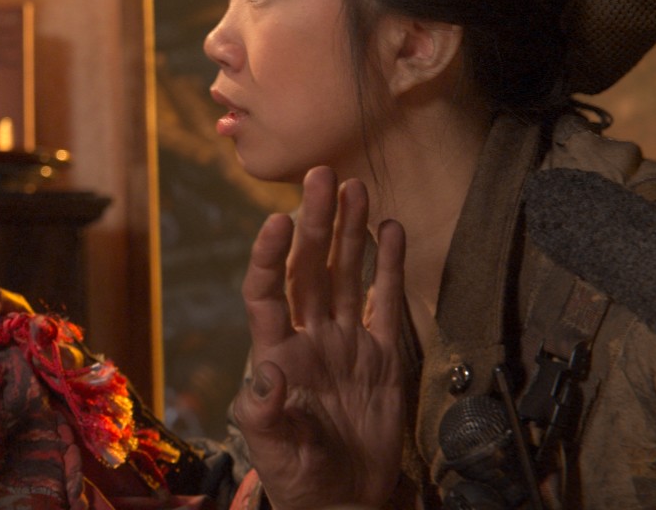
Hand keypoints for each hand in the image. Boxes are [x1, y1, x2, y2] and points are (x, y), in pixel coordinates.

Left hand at [231, 167, 406, 509]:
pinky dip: (388, 265)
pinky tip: (389, 228)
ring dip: (348, 232)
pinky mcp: (382, 354)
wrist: (345, 499)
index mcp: (277, 353)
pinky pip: (385, 300)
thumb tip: (266, 375)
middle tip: (323, 176)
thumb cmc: (300, 478)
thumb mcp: (273, 449)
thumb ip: (266, 412)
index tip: (278, 220)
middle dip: (314, 223)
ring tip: (355, 187)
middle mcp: (309, 337)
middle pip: (308, 268)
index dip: (269, 256)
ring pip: (345, 274)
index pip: (266, 291)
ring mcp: (346, 341)